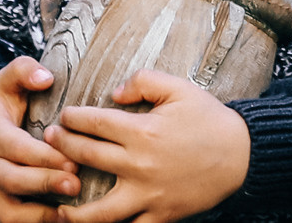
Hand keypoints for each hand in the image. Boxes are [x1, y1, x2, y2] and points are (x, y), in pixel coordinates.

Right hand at [0, 57, 76, 222]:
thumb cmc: (5, 102)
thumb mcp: (8, 79)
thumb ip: (24, 70)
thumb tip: (45, 77)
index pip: (16, 149)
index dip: (43, 157)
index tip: (72, 159)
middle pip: (13, 180)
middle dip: (45, 183)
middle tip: (77, 183)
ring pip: (8, 210)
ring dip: (38, 214)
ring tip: (69, 213)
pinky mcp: (0, 201)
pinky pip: (12, 220)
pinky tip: (62, 220)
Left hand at [46, 69, 248, 222]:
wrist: (243, 154)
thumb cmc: (210, 120)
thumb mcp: (181, 89)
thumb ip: (144, 81)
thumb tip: (113, 93)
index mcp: (144, 132)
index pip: (94, 123)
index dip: (72, 119)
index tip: (63, 117)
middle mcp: (139, 166)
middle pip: (86, 158)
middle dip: (61, 148)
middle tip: (48, 142)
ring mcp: (147, 196)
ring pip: (97, 212)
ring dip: (69, 208)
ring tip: (55, 201)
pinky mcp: (159, 216)